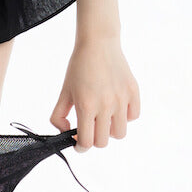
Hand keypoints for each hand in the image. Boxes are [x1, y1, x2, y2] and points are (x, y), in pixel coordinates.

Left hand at [50, 34, 140, 151]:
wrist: (98, 43)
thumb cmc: (78, 68)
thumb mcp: (63, 93)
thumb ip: (58, 117)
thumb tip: (67, 133)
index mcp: (86, 106)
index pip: (86, 142)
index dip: (81, 147)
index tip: (79, 143)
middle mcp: (106, 104)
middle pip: (103, 142)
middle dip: (94, 140)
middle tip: (90, 128)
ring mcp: (121, 99)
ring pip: (120, 133)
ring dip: (110, 131)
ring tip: (104, 119)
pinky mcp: (133, 92)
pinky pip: (133, 117)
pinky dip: (125, 117)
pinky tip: (116, 108)